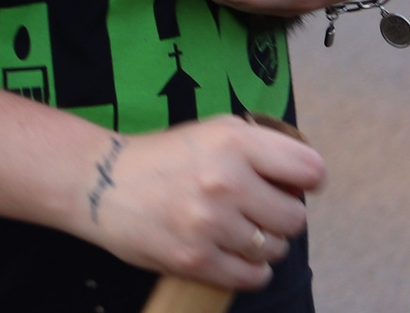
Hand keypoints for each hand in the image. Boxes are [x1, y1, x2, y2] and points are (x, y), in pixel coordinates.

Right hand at [88, 117, 321, 289]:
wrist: (98, 182)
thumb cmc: (162, 157)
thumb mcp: (210, 132)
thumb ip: (260, 149)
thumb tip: (306, 182)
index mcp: (232, 141)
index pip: (311, 170)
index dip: (306, 180)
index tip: (288, 184)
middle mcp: (225, 181)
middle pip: (295, 217)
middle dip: (277, 215)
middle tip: (249, 209)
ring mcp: (210, 223)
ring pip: (276, 249)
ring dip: (260, 244)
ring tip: (230, 229)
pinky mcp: (196, 259)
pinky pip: (253, 277)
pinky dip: (247, 269)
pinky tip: (226, 251)